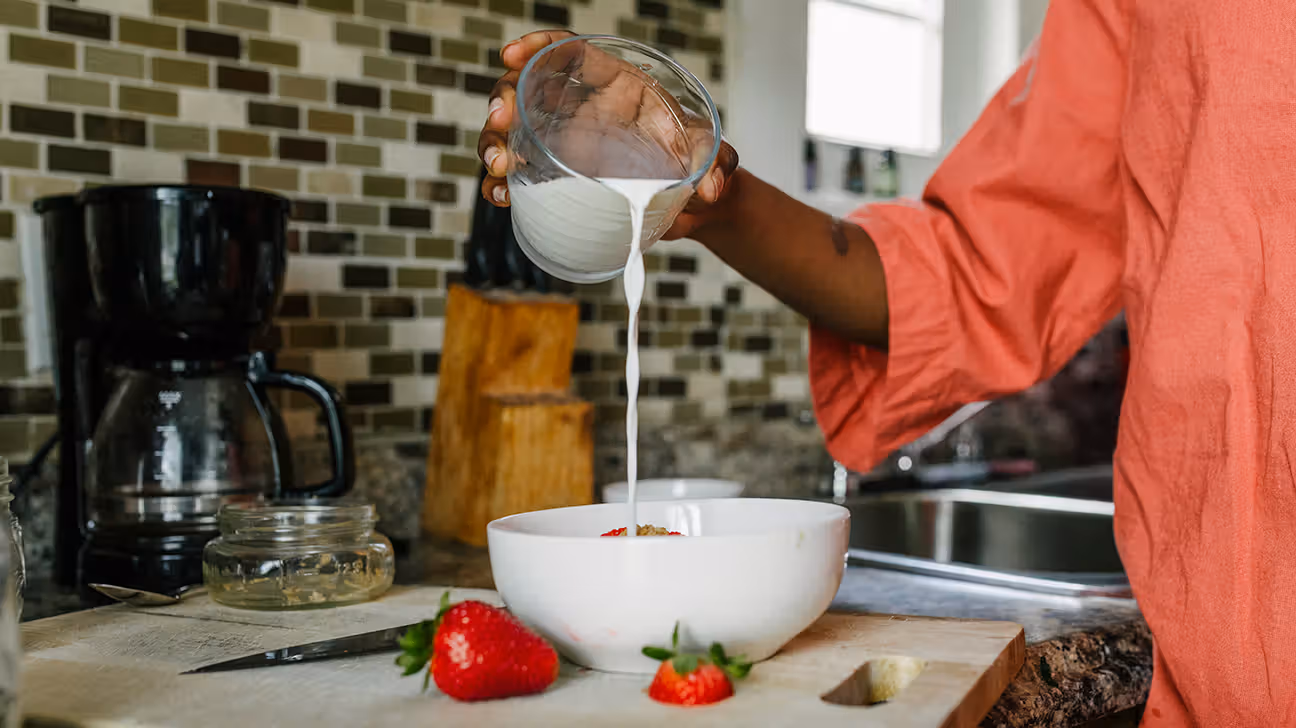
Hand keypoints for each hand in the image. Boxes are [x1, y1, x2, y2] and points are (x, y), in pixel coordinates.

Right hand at [477, 30, 739, 239]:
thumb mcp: (713, 155)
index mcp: (616, 85)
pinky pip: (519, 176)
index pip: (569, 52)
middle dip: (504, 97)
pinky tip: (501, 195)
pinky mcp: (559, 180)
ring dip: (494, 144)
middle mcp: (583, 110)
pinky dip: (502, 184)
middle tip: (501, 120)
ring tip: (499, 168)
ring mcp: (566, 145)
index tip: (513, 54)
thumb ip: (719, 162)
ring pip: (513, 132)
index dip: (539, 46)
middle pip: (528, 88)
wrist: (692, 203)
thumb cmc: (699, 163)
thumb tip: (713, 188)